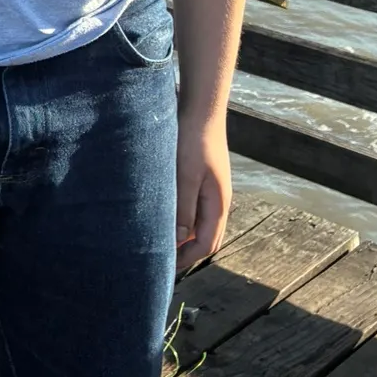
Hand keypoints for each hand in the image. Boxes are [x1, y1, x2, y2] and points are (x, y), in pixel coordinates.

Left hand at [175, 116, 231, 272]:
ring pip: (199, 223)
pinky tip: (164, 214)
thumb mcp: (185, 176)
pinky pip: (194, 207)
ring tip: (158, 239)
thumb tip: (179, 240)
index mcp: (218, 204)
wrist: (201, 109)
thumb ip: (183, 208)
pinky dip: (181, 217)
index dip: (185, 259)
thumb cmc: (192, 141)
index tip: (163, 268)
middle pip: (205, 237)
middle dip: (185, 252)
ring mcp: (211, 189)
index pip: (205, 244)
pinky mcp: (202, 178)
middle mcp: (218, 200)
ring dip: (182, 234)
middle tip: (160, 260)